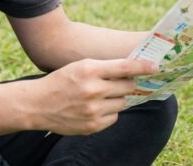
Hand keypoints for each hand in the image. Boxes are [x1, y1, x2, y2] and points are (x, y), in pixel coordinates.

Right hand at [32, 58, 157, 134]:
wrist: (38, 105)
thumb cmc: (61, 81)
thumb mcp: (80, 66)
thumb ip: (104, 68)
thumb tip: (132, 72)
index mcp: (90, 70)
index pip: (125, 67)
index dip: (143, 67)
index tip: (155, 67)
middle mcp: (93, 90)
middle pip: (127, 87)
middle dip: (127, 84)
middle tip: (121, 82)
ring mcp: (93, 110)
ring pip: (122, 103)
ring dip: (117, 98)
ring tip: (101, 96)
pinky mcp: (93, 126)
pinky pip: (114, 117)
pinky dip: (109, 112)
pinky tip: (94, 108)